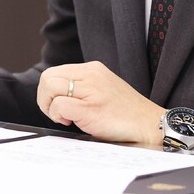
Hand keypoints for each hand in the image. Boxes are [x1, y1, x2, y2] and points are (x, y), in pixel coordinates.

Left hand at [37, 61, 164, 146]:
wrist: (149, 124)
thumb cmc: (125, 113)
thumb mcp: (102, 90)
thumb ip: (82, 87)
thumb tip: (55, 94)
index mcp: (93, 69)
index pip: (55, 72)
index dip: (49, 91)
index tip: (58, 105)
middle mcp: (91, 74)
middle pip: (48, 77)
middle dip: (45, 98)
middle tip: (58, 113)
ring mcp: (91, 90)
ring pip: (50, 87)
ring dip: (50, 106)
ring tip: (65, 118)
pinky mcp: (90, 108)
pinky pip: (59, 105)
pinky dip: (58, 115)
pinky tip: (70, 122)